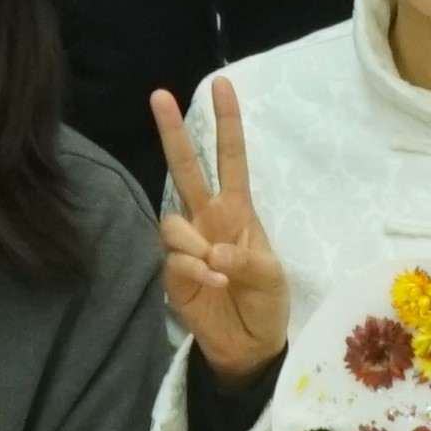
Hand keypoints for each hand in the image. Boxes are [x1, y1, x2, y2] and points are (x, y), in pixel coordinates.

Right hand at [150, 79, 292, 379]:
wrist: (249, 346)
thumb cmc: (266, 303)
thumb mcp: (272, 278)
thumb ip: (246, 260)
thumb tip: (214, 251)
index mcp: (237, 210)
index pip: (230, 158)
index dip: (226, 123)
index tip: (221, 84)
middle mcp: (207, 219)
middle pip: (185, 168)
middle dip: (172, 132)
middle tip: (158, 94)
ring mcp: (187, 245)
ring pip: (172, 221)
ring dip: (195, 243)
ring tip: (219, 270)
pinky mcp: (173, 274)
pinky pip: (173, 258)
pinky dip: (194, 268)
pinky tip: (212, 282)